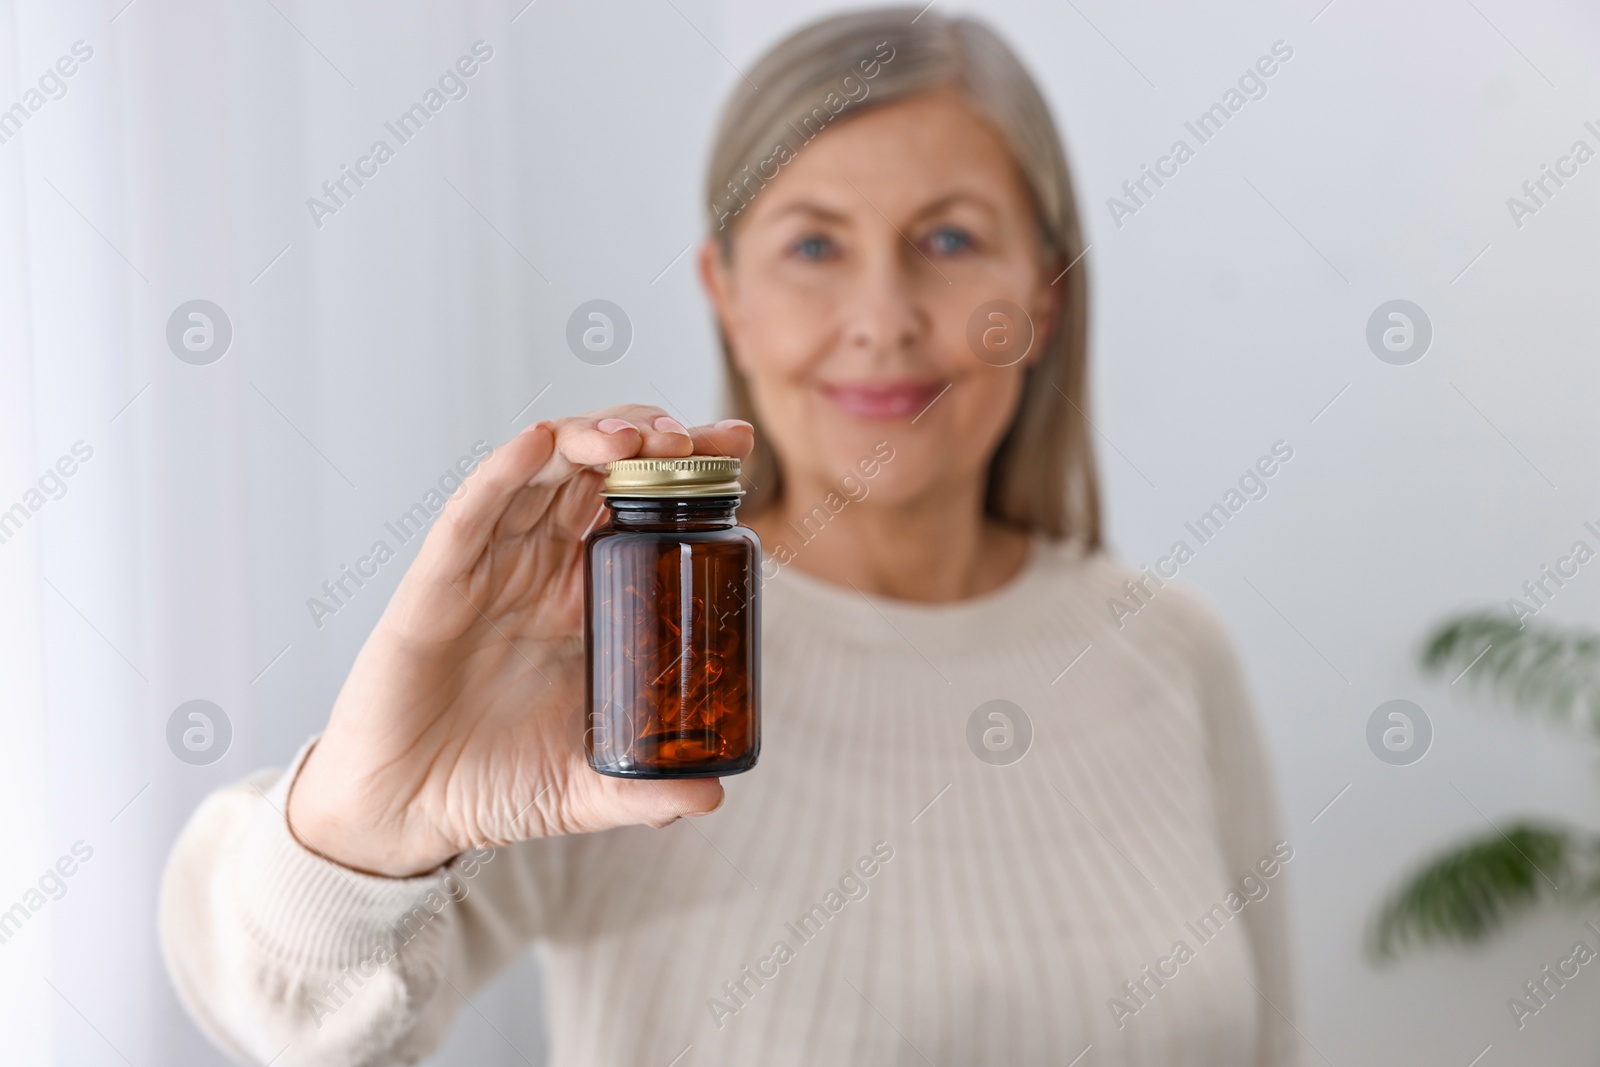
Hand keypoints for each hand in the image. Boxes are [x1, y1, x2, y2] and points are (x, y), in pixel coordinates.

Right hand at [286, 406, 754, 876]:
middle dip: (648, 437)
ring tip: (636, 435)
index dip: (687, 469)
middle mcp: (540, 570)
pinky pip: (471, 512)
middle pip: (599, 472)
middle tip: (695, 437)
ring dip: (588, 439)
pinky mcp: (437, 582)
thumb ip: (646, 793)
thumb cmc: (488, 786)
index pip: (642, 510)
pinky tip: (538, 444)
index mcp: (584, 600)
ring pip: (540, 473)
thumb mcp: (584, 791)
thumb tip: (713, 795)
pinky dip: (502, 472)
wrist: (403, 815)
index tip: (738, 444)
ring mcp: (489, 569)